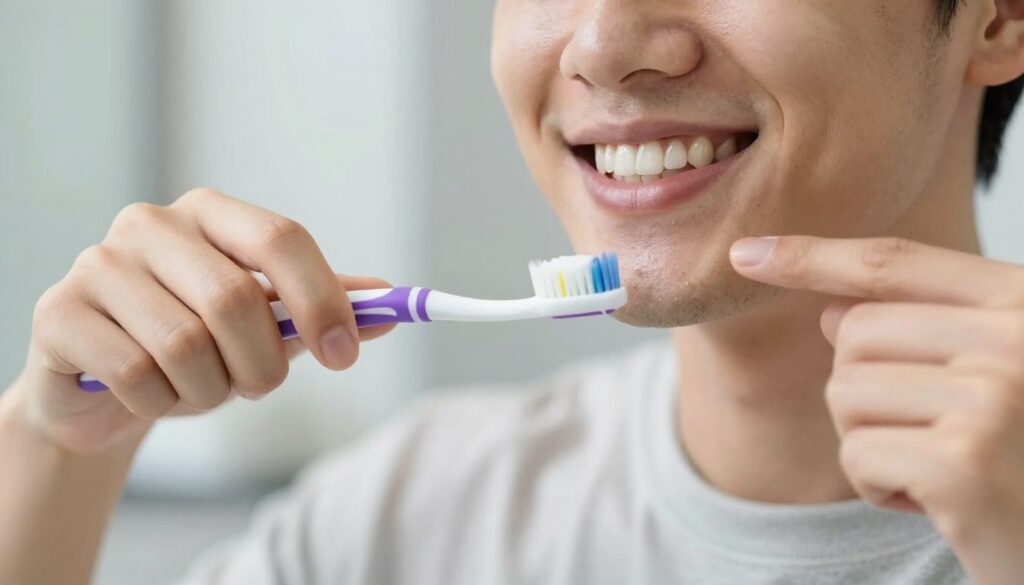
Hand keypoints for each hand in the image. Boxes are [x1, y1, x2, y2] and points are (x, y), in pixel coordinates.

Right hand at [8, 188, 396, 454]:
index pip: (281, 239)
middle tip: (258, 387)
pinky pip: (136, 375)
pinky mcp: (58, 312)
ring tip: (199, 388)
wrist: (106, 387)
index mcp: (211, 214)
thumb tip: (390, 306)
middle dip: (262, 366)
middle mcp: (152, 225)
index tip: (345, 355)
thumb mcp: (268, 324)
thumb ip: (324, 308)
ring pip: (187, 346)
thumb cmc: (198, 344)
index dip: (322, 299)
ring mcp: (99, 263)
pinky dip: (161, 404)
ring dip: (210, 391)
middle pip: (237, 300)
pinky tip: (151, 394)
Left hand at [730, 235, 1023, 584]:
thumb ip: (921, 334)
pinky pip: (856, 454)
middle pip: (855, 333)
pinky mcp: (964, 463)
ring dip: (873, 444)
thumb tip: (829, 311)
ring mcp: (994, 397)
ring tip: (943, 472)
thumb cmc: (1022, 463)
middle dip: (866, 393)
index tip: (744, 253)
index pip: (895, 263)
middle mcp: (1017, 338)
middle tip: (933, 437)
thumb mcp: (990, 380)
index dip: (811, 256)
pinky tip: (940, 506)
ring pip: (845, 392)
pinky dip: (879, 487)